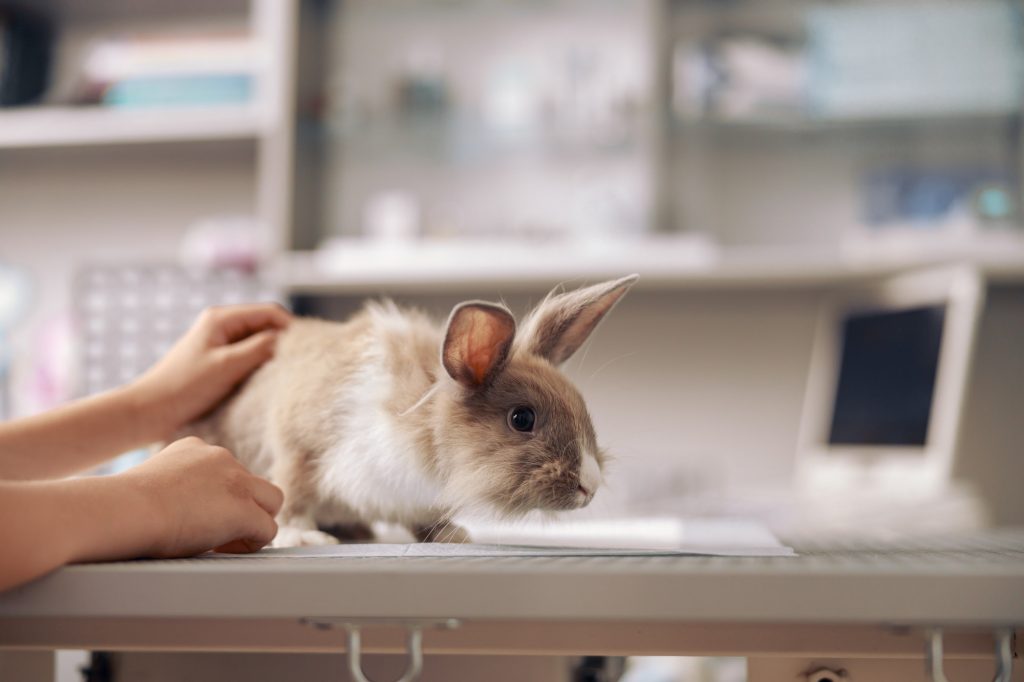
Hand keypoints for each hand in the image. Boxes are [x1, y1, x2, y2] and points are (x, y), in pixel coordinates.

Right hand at [121, 437, 282, 556]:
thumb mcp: (151, 485)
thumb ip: (173, 489)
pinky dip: (253, 543)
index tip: (199, 517)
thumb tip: (177, 511)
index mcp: (195, 449)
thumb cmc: (124, 507)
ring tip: (227, 544)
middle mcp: (221, 458)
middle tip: (221, 533)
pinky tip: (224, 551)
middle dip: (246, 507)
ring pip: (271, 501)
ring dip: (256, 522)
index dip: (220, 498)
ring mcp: (237, 481)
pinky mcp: (244, 509)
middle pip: (254, 483)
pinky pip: (267, 529)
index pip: (226, 470)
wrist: (125, 510)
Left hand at [131, 303, 289, 440]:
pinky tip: (268, 380)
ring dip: (273, 354)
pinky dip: (261, 364)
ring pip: (259, 341)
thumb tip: (290, 339)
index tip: (309, 349)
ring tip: (287, 372)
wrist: (149, 412)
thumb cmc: (184, 388)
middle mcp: (221, 325)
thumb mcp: (227, 366)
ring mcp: (219, 343)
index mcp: (221, 318)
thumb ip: (260, 348)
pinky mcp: (218, 361)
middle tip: (302, 362)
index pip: (270, 313)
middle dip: (285, 341)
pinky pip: (249, 356)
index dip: (292, 328)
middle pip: (266, 325)